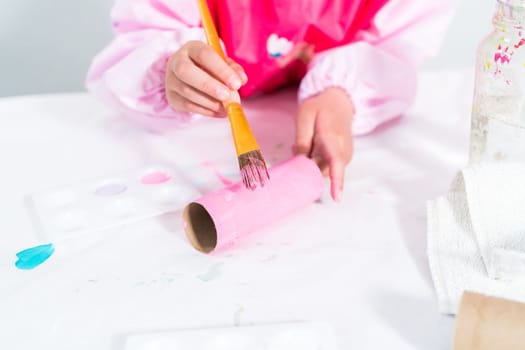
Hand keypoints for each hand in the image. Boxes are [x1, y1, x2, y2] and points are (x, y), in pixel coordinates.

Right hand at [165, 40, 246, 116]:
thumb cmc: (208, 67)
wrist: (187, 77)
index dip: (221, 69)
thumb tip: (241, 79)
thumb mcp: (222, 63)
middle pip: (186, 71)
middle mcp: (176, 62)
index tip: (236, 84)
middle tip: (228, 96)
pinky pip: (188, 106)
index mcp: (191, 48)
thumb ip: (233, 69)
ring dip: (211, 102)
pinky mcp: (172, 97)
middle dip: (209, 86)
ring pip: (187, 92)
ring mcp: (171, 80)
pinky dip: (207, 111)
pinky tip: (219, 112)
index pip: (204, 54)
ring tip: (227, 107)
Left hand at [293, 87, 353, 201]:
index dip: (337, 181)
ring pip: (324, 170)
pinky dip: (317, 161)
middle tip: (298, 146)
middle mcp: (343, 150)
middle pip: (324, 170)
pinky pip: (327, 167)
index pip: (336, 162)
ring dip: (312, 163)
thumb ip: (302, 140)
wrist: (339, 102)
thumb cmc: (320, 107)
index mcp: (333, 137)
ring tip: (308, 142)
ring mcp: (345, 155)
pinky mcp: (344, 159)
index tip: (337, 198)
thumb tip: (300, 163)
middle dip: (308, 166)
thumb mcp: (304, 117)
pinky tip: (314, 146)